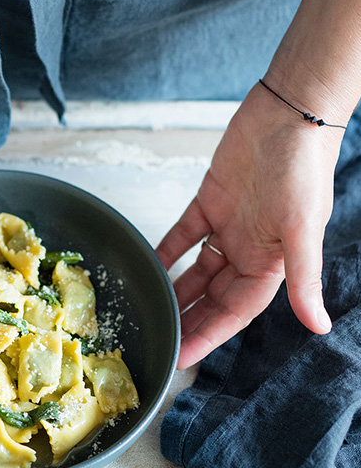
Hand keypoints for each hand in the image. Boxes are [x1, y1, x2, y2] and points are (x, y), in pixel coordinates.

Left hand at [156, 82, 342, 368]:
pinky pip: (184, 235)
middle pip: (212, 298)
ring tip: (149, 311)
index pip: (235, 313)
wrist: (289, 110)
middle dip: (188, 321)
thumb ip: (303, 280)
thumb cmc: (303, 166)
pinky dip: (167, 251)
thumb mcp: (302, 230)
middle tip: (158, 341)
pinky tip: (148, 266)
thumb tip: (319, 326)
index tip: (182, 357)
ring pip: (196, 271)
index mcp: (271, 264)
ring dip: (175, 291)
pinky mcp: (211, 202)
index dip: (209, 336)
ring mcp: (229, 228)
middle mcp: (249, 251)